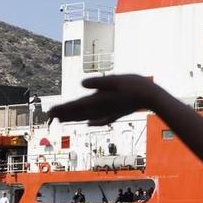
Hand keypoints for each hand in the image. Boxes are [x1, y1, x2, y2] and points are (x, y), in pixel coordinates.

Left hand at [44, 74, 164, 125]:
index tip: (50, 111)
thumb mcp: (115, 79)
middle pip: (79, 113)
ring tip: (63, 119)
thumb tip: (82, 83)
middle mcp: (102, 108)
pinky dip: (92, 121)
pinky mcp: (116, 113)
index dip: (62, 108)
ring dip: (74, 118)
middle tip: (50, 116)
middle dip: (64, 114)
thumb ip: (98, 82)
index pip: (76, 105)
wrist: (152, 97)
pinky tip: (89, 123)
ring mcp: (109, 112)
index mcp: (99, 99)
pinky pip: (100, 119)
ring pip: (87, 116)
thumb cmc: (134, 85)